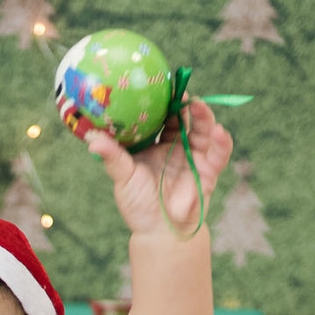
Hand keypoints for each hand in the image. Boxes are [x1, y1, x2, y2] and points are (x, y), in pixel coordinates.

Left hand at [82, 99, 233, 237]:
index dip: (164, 99)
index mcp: (158, 142)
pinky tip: (220, 132)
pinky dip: (222, 142)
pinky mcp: (210, 171)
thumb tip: (91, 139)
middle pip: (186, 117)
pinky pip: (220, 154)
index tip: (161, 83)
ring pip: (204, 129)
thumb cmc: (138, 203)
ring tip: (197, 105)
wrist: (158, 231)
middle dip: (185, 102)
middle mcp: (179, 146)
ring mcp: (196, 156)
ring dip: (203, 116)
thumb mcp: (123, 176)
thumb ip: (112, 156)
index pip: (163, 115)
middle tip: (180, 89)